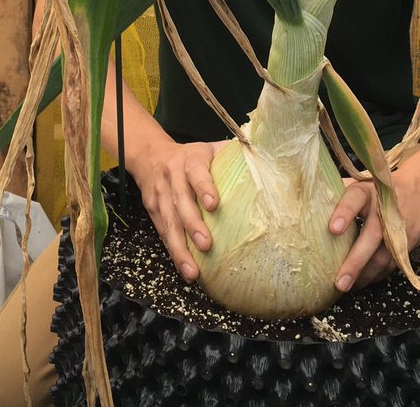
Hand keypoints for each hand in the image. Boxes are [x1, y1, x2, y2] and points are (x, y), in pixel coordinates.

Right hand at [128, 139, 223, 282]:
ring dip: (180, 249)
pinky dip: (173, 252)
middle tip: (206, 245)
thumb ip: (235, 155)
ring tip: (193, 271)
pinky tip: (184, 268)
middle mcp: (172, 177)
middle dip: (192, 225)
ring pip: (169, 223)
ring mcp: (161, 195)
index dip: (204, 187)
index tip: (214, 205)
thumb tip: (267, 164)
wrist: (151, 156)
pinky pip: (163, 234)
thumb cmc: (191, 156)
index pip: (196, 172)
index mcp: (190, 159)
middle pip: (180, 202)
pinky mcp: (153, 211)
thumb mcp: (212, 148)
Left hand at [327, 154, 419, 291]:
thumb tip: (304, 202)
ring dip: (365, 275)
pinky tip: (360, 282)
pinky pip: (391, 265)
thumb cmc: (380, 189)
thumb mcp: (360, 183)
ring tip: (345, 287)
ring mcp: (399, 229)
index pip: (355, 199)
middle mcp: (385, 210)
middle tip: (339, 281)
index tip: (333, 229)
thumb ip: (336, 192)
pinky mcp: (408, 244)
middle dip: (355, 261)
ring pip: (383, 257)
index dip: (344, 213)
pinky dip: (375, 276)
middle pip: (372, 236)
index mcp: (369, 191)